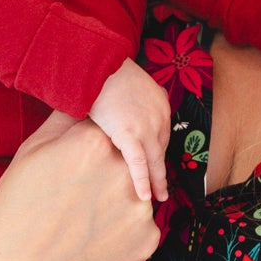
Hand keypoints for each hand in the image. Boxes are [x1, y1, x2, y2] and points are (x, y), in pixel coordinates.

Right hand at [0, 109, 162, 260]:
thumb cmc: (10, 216)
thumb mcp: (29, 154)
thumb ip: (64, 121)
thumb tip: (81, 98)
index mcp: (93, 142)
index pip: (106, 127)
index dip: (88, 145)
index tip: (74, 162)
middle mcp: (125, 171)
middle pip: (125, 158)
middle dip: (105, 171)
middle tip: (75, 196)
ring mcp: (141, 209)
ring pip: (135, 191)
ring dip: (117, 200)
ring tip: (81, 221)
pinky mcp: (148, 242)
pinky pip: (140, 225)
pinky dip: (122, 230)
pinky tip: (93, 240)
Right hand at [88, 59, 171, 203]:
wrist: (97, 61)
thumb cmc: (104, 71)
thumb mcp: (126, 83)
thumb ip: (129, 99)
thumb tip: (117, 110)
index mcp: (160, 104)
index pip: (160, 135)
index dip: (155, 152)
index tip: (153, 164)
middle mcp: (159, 117)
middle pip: (160, 151)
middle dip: (161, 172)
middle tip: (163, 190)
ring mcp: (146, 127)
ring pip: (154, 161)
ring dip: (156, 183)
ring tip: (157, 199)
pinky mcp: (129, 135)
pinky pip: (138, 164)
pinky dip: (142, 181)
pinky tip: (144, 196)